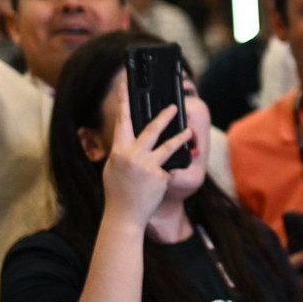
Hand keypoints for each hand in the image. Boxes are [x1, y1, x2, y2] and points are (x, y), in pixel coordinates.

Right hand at [100, 78, 193, 225]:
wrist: (124, 215)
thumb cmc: (117, 191)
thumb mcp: (113, 167)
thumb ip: (123, 151)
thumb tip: (133, 136)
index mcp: (119, 151)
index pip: (122, 121)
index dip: (123, 102)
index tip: (125, 86)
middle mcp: (133, 156)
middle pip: (151, 130)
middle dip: (163, 117)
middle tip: (174, 107)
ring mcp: (148, 166)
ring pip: (168, 146)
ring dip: (180, 137)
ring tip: (189, 131)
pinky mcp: (160, 177)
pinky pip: (167, 167)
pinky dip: (167, 171)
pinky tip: (160, 181)